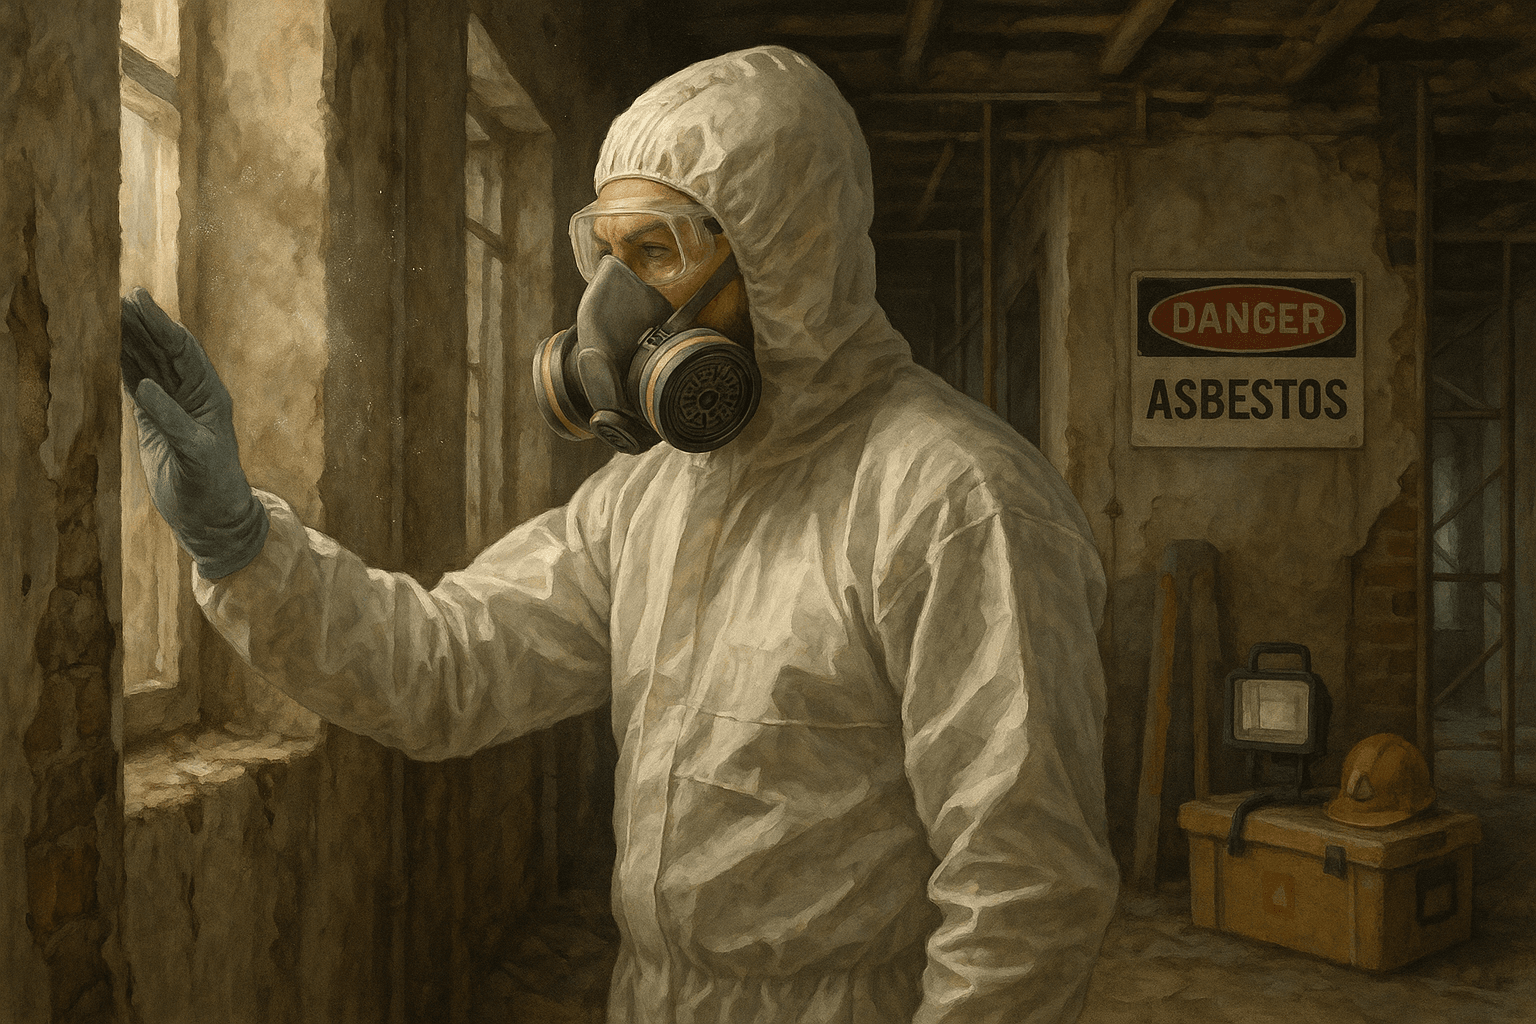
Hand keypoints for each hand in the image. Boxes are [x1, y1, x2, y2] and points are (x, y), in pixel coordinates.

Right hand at [120, 287, 267, 578]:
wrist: (211, 517)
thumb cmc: (213, 487)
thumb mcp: (195, 455)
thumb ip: (171, 421)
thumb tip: (144, 387)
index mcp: (209, 395)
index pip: (181, 349)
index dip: (159, 324)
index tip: (135, 300)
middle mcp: (192, 394)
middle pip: (162, 349)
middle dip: (141, 323)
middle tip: (114, 296)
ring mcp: (173, 405)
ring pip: (148, 363)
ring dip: (129, 339)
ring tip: (106, 312)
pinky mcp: (156, 419)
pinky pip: (136, 382)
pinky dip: (121, 364)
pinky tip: (107, 346)